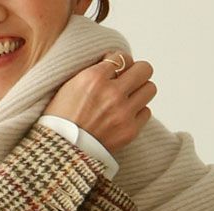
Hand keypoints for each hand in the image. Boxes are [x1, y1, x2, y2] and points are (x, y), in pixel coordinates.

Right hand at [41, 52, 155, 154]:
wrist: (63, 150)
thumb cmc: (63, 118)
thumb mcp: (71, 84)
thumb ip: (95, 70)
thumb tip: (116, 61)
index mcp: (94, 78)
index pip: (122, 56)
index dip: (119, 64)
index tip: (113, 72)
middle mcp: (112, 94)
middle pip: (144, 69)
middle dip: (136, 73)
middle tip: (128, 81)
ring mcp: (123, 114)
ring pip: (150, 89)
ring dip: (140, 92)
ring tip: (127, 99)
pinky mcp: (130, 131)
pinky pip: (146, 112)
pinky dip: (137, 113)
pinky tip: (124, 116)